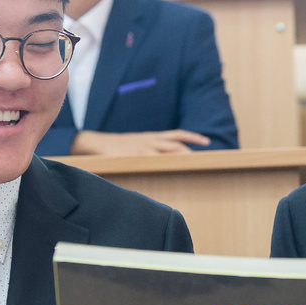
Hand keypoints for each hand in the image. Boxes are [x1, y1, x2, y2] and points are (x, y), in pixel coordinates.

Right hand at [71, 129, 210, 154]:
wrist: (99, 143)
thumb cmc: (119, 147)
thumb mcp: (137, 144)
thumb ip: (151, 149)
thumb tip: (164, 159)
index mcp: (153, 137)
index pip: (178, 134)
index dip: (193, 136)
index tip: (207, 141)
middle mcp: (151, 140)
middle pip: (177, 144)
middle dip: (192, 150)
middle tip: (206, 158)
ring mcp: (144, 148)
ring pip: (169, 151)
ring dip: (183, 157)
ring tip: (195, 164)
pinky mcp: (136, 155)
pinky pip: (154, 160)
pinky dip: (165, 163)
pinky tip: (172, 170)